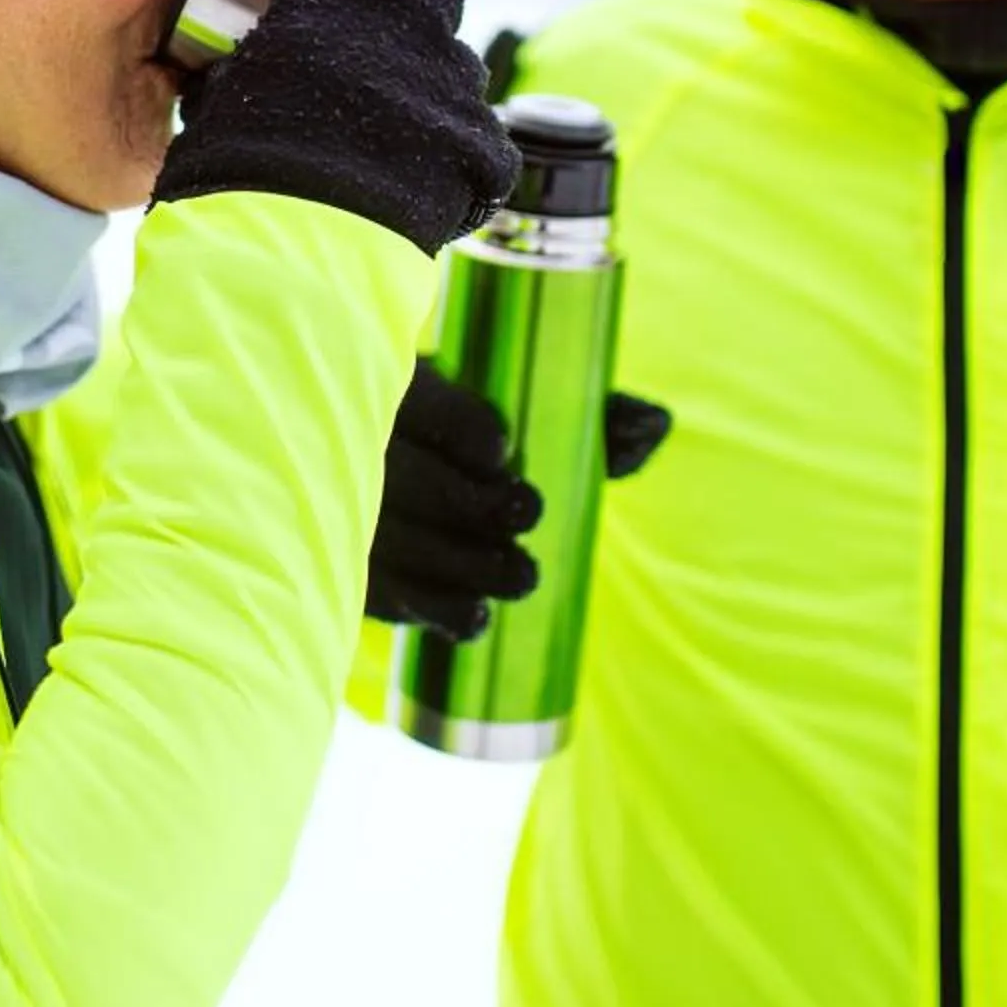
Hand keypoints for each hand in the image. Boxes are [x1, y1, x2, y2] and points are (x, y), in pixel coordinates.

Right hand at [153, 0, 519, 254]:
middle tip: (380, 59)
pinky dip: (460, 157)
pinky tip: (425, 189)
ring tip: (395, 142)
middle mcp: (405, 14)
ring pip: (457, 65)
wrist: (295, 242)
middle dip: (412, 16)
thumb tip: (231, 65)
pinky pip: (480, 138)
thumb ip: (250, 60)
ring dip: (432, 89)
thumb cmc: (238, 164)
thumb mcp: (225, 92)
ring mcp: (451, 75)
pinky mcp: (481, 139)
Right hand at [368, 358, 672, 635]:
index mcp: (408, 387)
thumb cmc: (488, 447)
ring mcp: (350, 507)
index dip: (457, 424)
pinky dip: (432, 609)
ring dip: (461, 564)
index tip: (500, 451)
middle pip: (407, 476)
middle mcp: (365, 445)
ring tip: (523, 575)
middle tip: (527, 513)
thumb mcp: (536, 422)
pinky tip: (476, 619)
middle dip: (470, 502)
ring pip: (393, 540)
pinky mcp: (355, 567)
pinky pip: (381, 594)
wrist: (420, 487)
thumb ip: (596, 421)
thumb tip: (657, 424)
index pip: (420, 400)